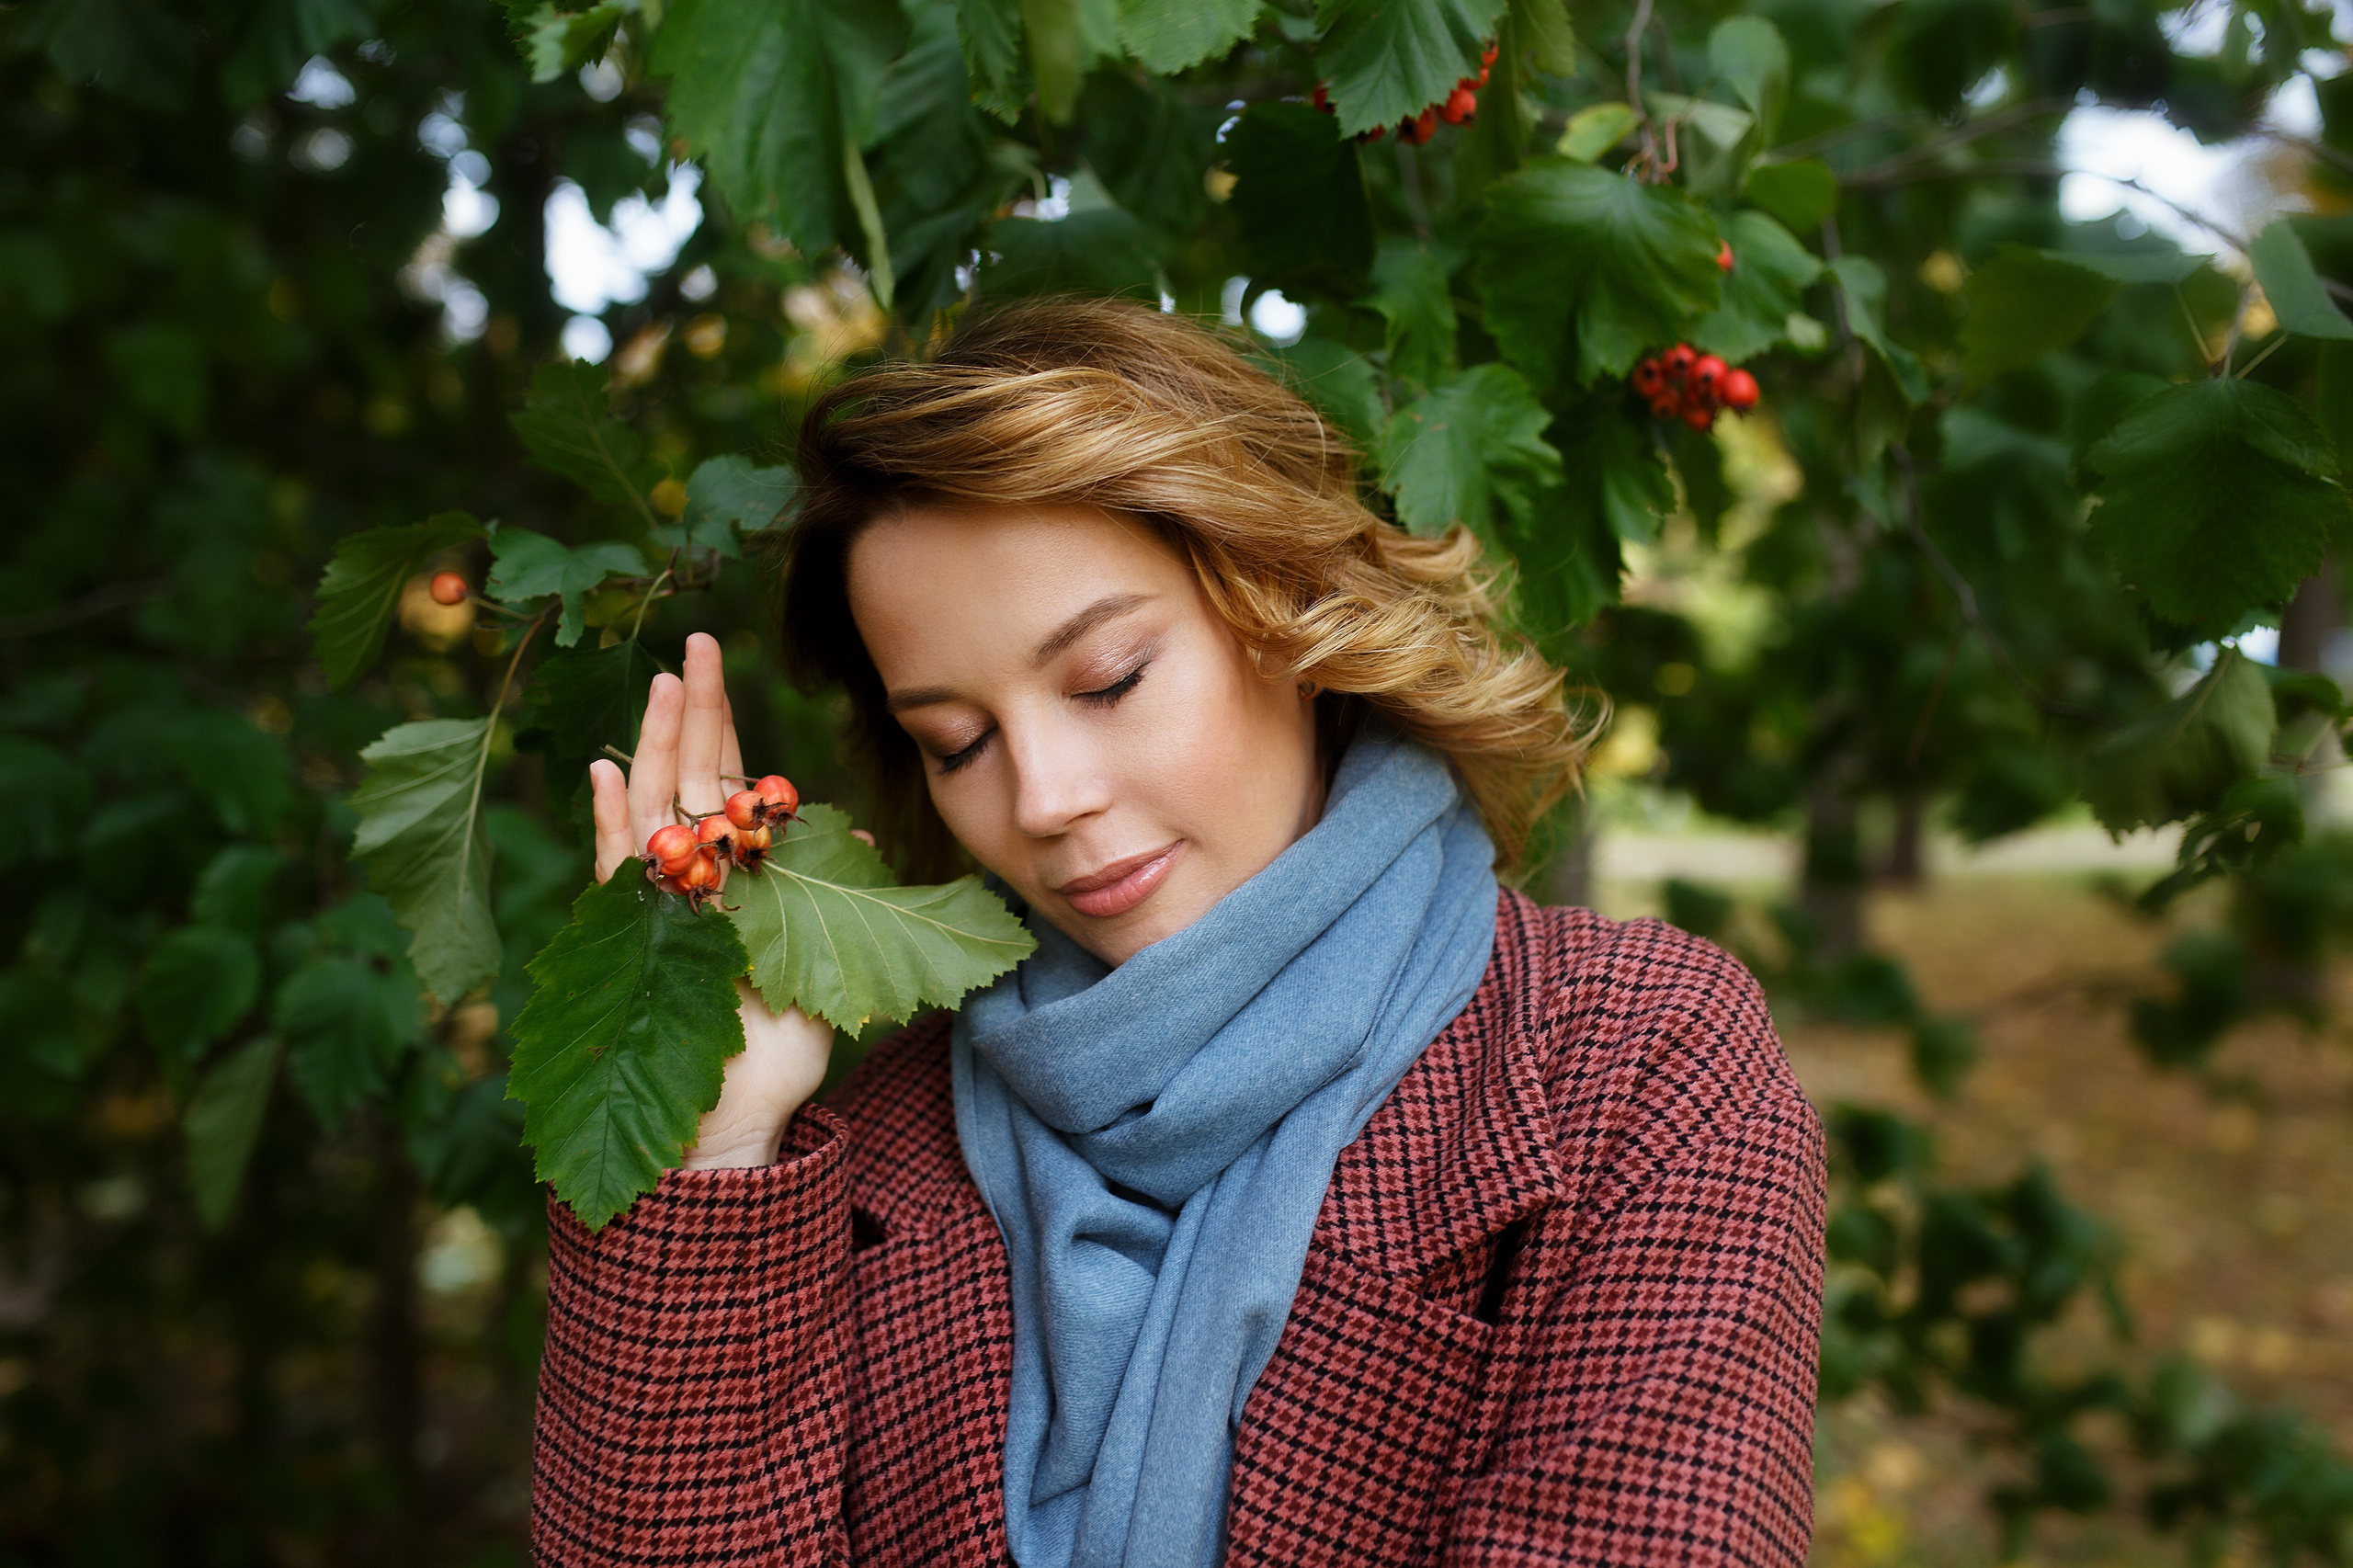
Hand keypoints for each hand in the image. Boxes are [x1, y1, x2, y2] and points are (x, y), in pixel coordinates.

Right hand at [589, 632, 833, 1168]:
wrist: (743, 1117)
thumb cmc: (786, 1044)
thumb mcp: (831, 957)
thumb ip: (835, 888)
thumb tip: (851, 822)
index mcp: (738, 878)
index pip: (727, 787)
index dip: (726, 727)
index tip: (720, 662)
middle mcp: (694, 881)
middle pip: (689, 779)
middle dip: (695, 711)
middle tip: (695, 642)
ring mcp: (660, 904)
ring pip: (654, 808)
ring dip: (660, 745)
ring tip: (665, 685)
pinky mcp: (638, 937)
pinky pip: (616, 870)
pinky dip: (610, 821)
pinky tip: (603, 771)